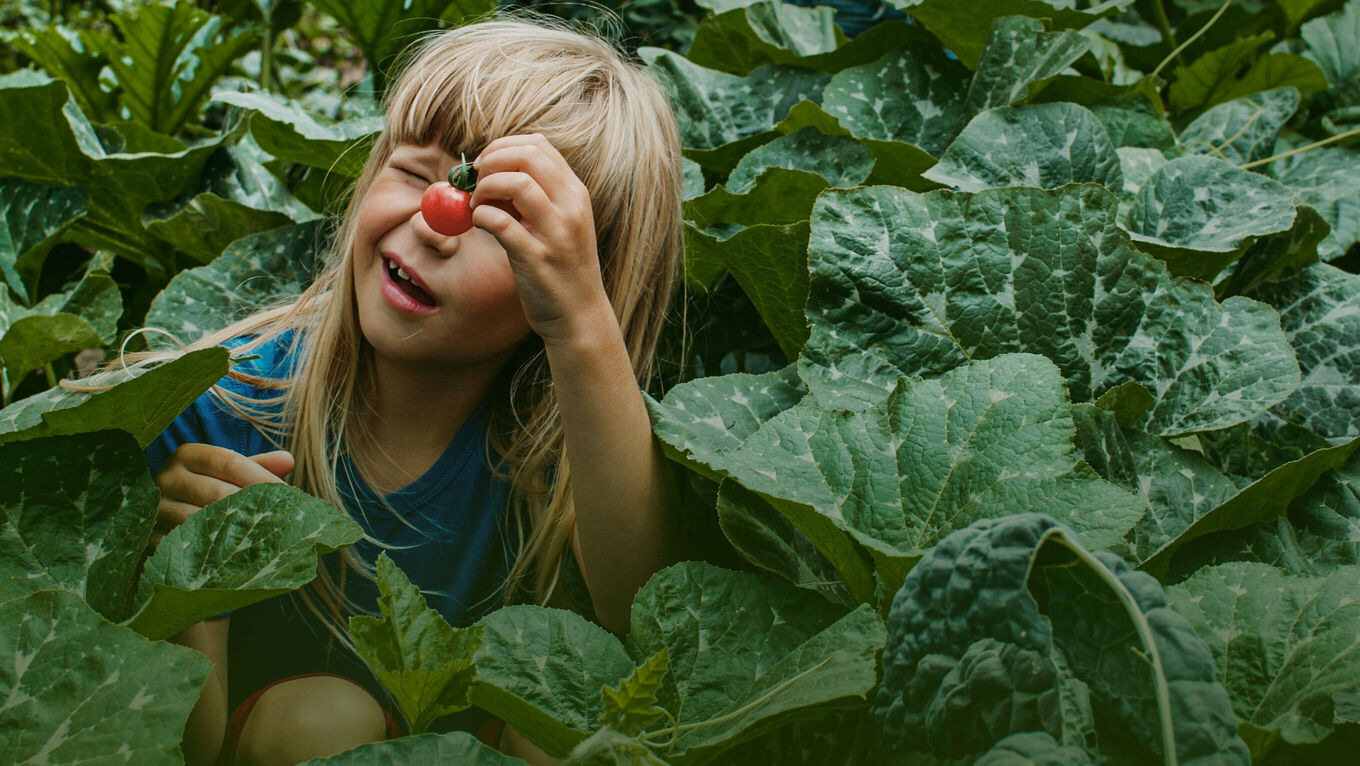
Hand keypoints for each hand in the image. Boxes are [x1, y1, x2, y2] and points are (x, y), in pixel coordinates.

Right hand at [151, 444, 293, 548]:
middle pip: (217, 492)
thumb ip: (255, 466)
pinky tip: (240, 556)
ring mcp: (156, 511)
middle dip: (253, 506)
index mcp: (187, 456)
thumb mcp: (226, 474)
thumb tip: (288, 460)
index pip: (229, 462)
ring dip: (237, 531)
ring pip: (203, 521)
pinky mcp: (152, 540)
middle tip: (283, 519)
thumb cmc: (204, 491)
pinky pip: (189, 546)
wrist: (160, 520)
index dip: (260, 476)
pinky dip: (217, 552)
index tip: (287, 492)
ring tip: (267, 537)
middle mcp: (167, 479)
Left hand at [471, 134, 611, 344]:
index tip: (485, 166)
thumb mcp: (559, 224)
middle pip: (527, 155)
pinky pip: (501, 222)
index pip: (538, 145)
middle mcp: (571, 207)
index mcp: (575, 193)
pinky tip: (479, 223)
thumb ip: (535, 197)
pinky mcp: (537, 258)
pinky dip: (482, 216)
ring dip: (486, 187)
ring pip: (517, 182)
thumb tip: (491, 172)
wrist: (579, 315)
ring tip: (477, 204)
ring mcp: (556, 232)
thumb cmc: (562, 268)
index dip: (503, 147)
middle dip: (491, 161)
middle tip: (476, 182)